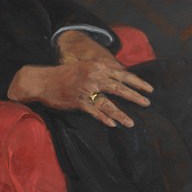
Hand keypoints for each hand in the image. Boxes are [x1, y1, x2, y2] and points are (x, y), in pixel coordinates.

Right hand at [7, 31, 152, 126]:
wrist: (42, 80)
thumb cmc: (64, 74)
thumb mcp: (84, 66)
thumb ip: (101, 70)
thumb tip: (120, 74)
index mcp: (96, 66)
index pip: (122, 74)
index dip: (137, 82)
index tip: (149, 89)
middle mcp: (93, 77)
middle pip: (119, 88)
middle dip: (135, 96)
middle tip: (147, 103)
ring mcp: (85, 90)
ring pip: (107, 104)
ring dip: (121, 114)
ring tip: (131, 123)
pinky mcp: (78, 101)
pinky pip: (94, 111)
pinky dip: (103, 118)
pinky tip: (113, 124)